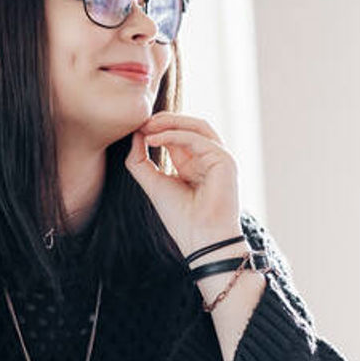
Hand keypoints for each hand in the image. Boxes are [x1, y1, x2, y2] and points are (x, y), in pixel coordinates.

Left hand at [125, 112, 242, 254]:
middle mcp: (209, 158)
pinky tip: (153, 139)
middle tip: (140, 122)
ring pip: (196, 126)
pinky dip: (174, 135)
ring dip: (170, 122)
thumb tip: (135, 135)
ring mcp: (219, 158)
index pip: (178, 135)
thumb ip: (140, 161)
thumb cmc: (180, 218)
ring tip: (147, 126)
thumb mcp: (153, 184)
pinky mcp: (224, 160)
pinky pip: (197, 138)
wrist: (200, 239)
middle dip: (164, 120)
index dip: (157, 128)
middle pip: (189, 126)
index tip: (135, 128)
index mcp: (195, 164)